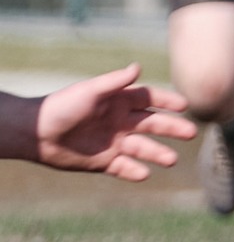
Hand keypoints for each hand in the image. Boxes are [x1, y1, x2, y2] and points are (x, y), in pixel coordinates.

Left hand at [16, 66, 194, 181]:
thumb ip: (114, 82)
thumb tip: (138, 67)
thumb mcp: (89, 92)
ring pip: (143, 148)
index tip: (184, 106)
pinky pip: (125, 168)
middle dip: (173, 129)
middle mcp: (120, 122)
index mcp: (118, 102)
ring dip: (158, 153)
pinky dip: (135, 171)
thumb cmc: (60, 107)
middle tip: (191, 134)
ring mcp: (115, 142)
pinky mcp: (105, 162)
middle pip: (153, 125)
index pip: (149, 100)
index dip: (167, 102)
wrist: (34, 134)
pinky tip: (144, 174)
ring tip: (171, 160)